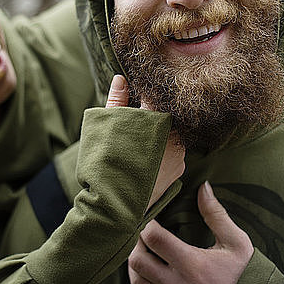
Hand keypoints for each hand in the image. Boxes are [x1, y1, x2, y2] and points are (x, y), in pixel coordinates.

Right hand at [105, 75, 184, 209]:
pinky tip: (143, 156)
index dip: (145, 94)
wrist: (113, 206)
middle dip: (151, 116)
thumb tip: (121, 78)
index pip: (156, 97)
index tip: (136, 95)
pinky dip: (160, 151)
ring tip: (136, 140)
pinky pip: (172, 153)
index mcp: (157, 120)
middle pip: (165, 117)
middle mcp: (174, 136)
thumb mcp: (106, 126)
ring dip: (157, 134)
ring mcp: (179, 155)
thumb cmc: (105, 164)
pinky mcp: (178, 171)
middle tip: (133, 121)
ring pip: (170, 135)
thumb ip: (116, 100)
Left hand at [128, 182, 253, 283]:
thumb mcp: (236, 243)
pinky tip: (147, 267)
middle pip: (138, 259)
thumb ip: (217, 215)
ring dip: (135, 261)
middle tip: (142, 231)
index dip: (146, 223)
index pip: (155, 238)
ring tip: (143, 248)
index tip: (150, 216)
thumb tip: (203, 187)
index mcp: (193, 264)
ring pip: (136, 278)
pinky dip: (139, 278)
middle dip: (136, 242)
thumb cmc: (242, 271)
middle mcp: (178, 283)